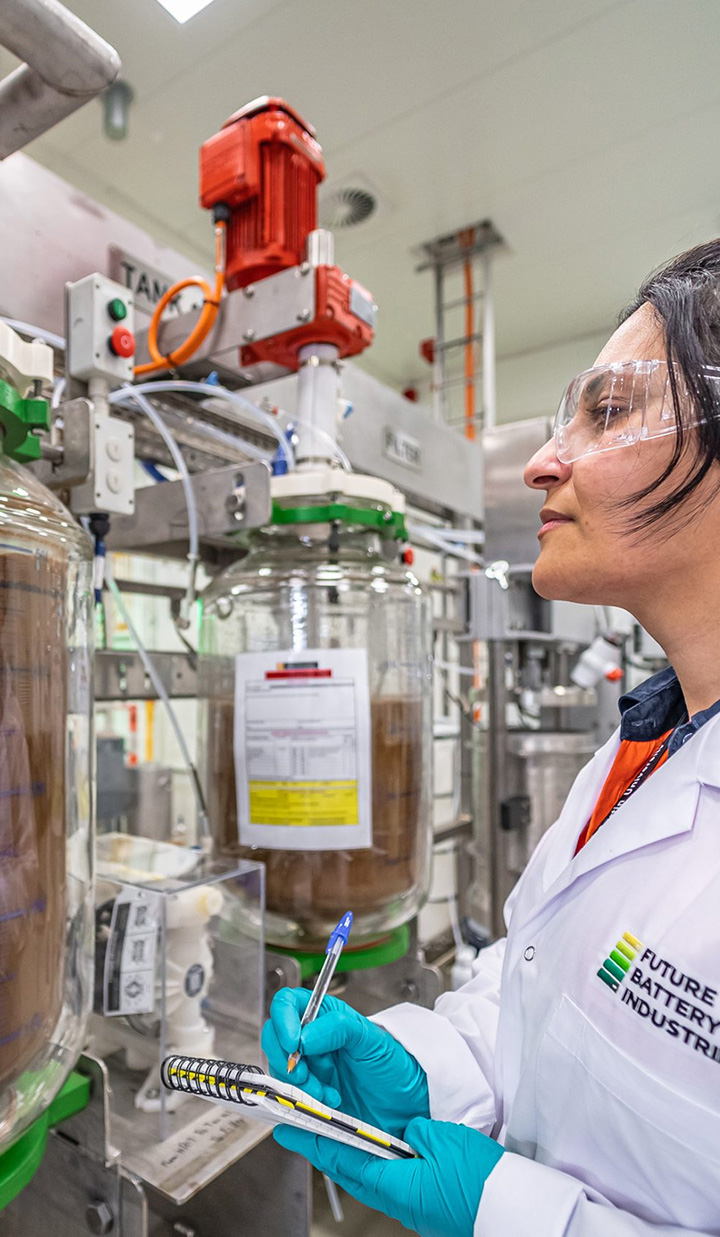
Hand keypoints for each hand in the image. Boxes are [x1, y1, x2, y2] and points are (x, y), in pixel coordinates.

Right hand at [262, 987, 428, 1136]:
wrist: (407, 1108)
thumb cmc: (395, 1067)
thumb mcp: (372, 1040)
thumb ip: (339, 1028)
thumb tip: (305, 1035)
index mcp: (324, 1018)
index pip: (288, 1004)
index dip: (283, 1020)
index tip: (294, 1043)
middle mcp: (311, 1043)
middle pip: (275, 1040)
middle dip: (286, 1059)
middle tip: (306, 1075)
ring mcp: (308, 1071)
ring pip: (279, 1072)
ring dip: (297, 1086)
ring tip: (326, 1094)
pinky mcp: (307, 1099)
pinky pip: (287, 1100)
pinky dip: (299, 1105)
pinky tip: (324, 1107)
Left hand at [273, 1115, 503, 1236]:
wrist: (512, 1212)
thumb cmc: (480, 1182)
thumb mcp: (442, 1140)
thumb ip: (415, 1131)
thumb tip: (405, 1132)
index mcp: (393, 1184)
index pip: (342, 1158)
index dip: (312, 1141)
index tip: (287, 1128)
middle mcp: (395, 1199)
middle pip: (350, 1169)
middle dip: (325, 1147)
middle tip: (304, 1125)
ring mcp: (409, 1205)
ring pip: (368, 1175)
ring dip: (348, 1153)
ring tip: (333, 1131)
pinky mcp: (423, 1205)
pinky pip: (388, 1179)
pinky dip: (374, 1162)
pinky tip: (377, 1149)